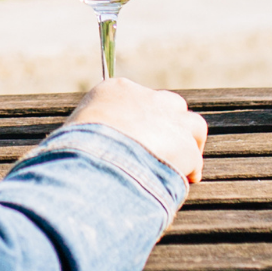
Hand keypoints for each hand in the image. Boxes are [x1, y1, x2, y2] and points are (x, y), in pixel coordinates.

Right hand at [65, 78, 207, 183]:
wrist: (96, 160)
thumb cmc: (76, 150)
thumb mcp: (76, 131)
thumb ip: (91, 133)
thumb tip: (88, 150)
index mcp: (116, 90)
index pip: (136, 98)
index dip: (139, 121)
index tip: (136, 137)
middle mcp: (146, 98)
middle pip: (168, 105)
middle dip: (167, 125)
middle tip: (161, 149)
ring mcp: (169, 119)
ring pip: (192, 124)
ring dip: (188, 143)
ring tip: (180, 163)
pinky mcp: (186, 145)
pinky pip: (195, 158)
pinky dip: (190, 169)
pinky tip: (183, 180)